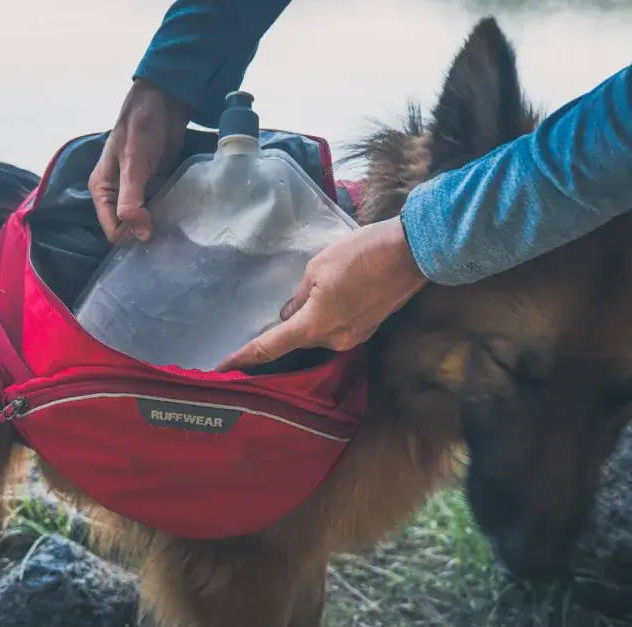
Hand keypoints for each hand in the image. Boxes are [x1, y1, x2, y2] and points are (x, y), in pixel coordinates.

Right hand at [89, 79, 191, 243]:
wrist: (163, 102)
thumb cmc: (140, 129)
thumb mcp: (132, 167)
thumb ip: (131, 202)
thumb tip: (140, 236)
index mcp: (103, 191)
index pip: (113, 230)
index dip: (131, 237)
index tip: (154, 238)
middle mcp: (118, 195)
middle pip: (130, 229)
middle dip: (147, 235)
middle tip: (171, 240)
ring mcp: (139, 191)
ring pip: (148, 221)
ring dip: (161, 226)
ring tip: (180, 231)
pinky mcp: (157, 185)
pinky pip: (162, 208)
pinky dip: (171, 213)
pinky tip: (185, 217)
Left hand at [215, 215, 427, 370]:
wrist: (409, 254)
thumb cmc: (359, 256)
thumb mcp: (317, 269)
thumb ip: (299, 297)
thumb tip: (290, 313)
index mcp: (315, 326)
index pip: (270, 347)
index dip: (244, 357)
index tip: (223, 367)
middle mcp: (333, 340)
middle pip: (298, 341)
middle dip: (285, 330)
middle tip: (273, 314)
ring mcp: (354, 337)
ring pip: (319, 333)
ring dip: (310, 320)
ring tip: (316, 293)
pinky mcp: (368, 329)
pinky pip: (337, 327)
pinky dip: (328, 317)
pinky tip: (333, 296)